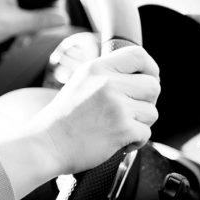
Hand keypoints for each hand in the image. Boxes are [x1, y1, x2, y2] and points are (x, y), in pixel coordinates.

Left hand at [0, 0, 67, 85]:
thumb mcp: (13, 24)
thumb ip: (40, 20)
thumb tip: (64, 18)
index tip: (54, 16)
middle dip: (38, 17)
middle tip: (30, 34)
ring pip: (30, 4)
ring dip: (29, 24)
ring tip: (19, 38)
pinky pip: (20, 8)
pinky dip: (20, 23)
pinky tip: (14, 36)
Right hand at [29, 45, 160, 174]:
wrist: (47, 144)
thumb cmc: (63, 118)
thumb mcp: (80, 82)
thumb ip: (107, 75)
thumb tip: (142, 75)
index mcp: (96, 68)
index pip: (138, 55)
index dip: (150, 68)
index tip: (148, 79)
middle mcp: (107, 83)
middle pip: (153, 86)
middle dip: (147, 101)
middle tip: (130, 111)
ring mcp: (116, 106)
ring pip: (152, 112)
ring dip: (140, 123)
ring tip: (118, 126)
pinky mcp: (122, 129)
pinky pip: (146, 133)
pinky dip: (135, 141)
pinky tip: (117, 140)